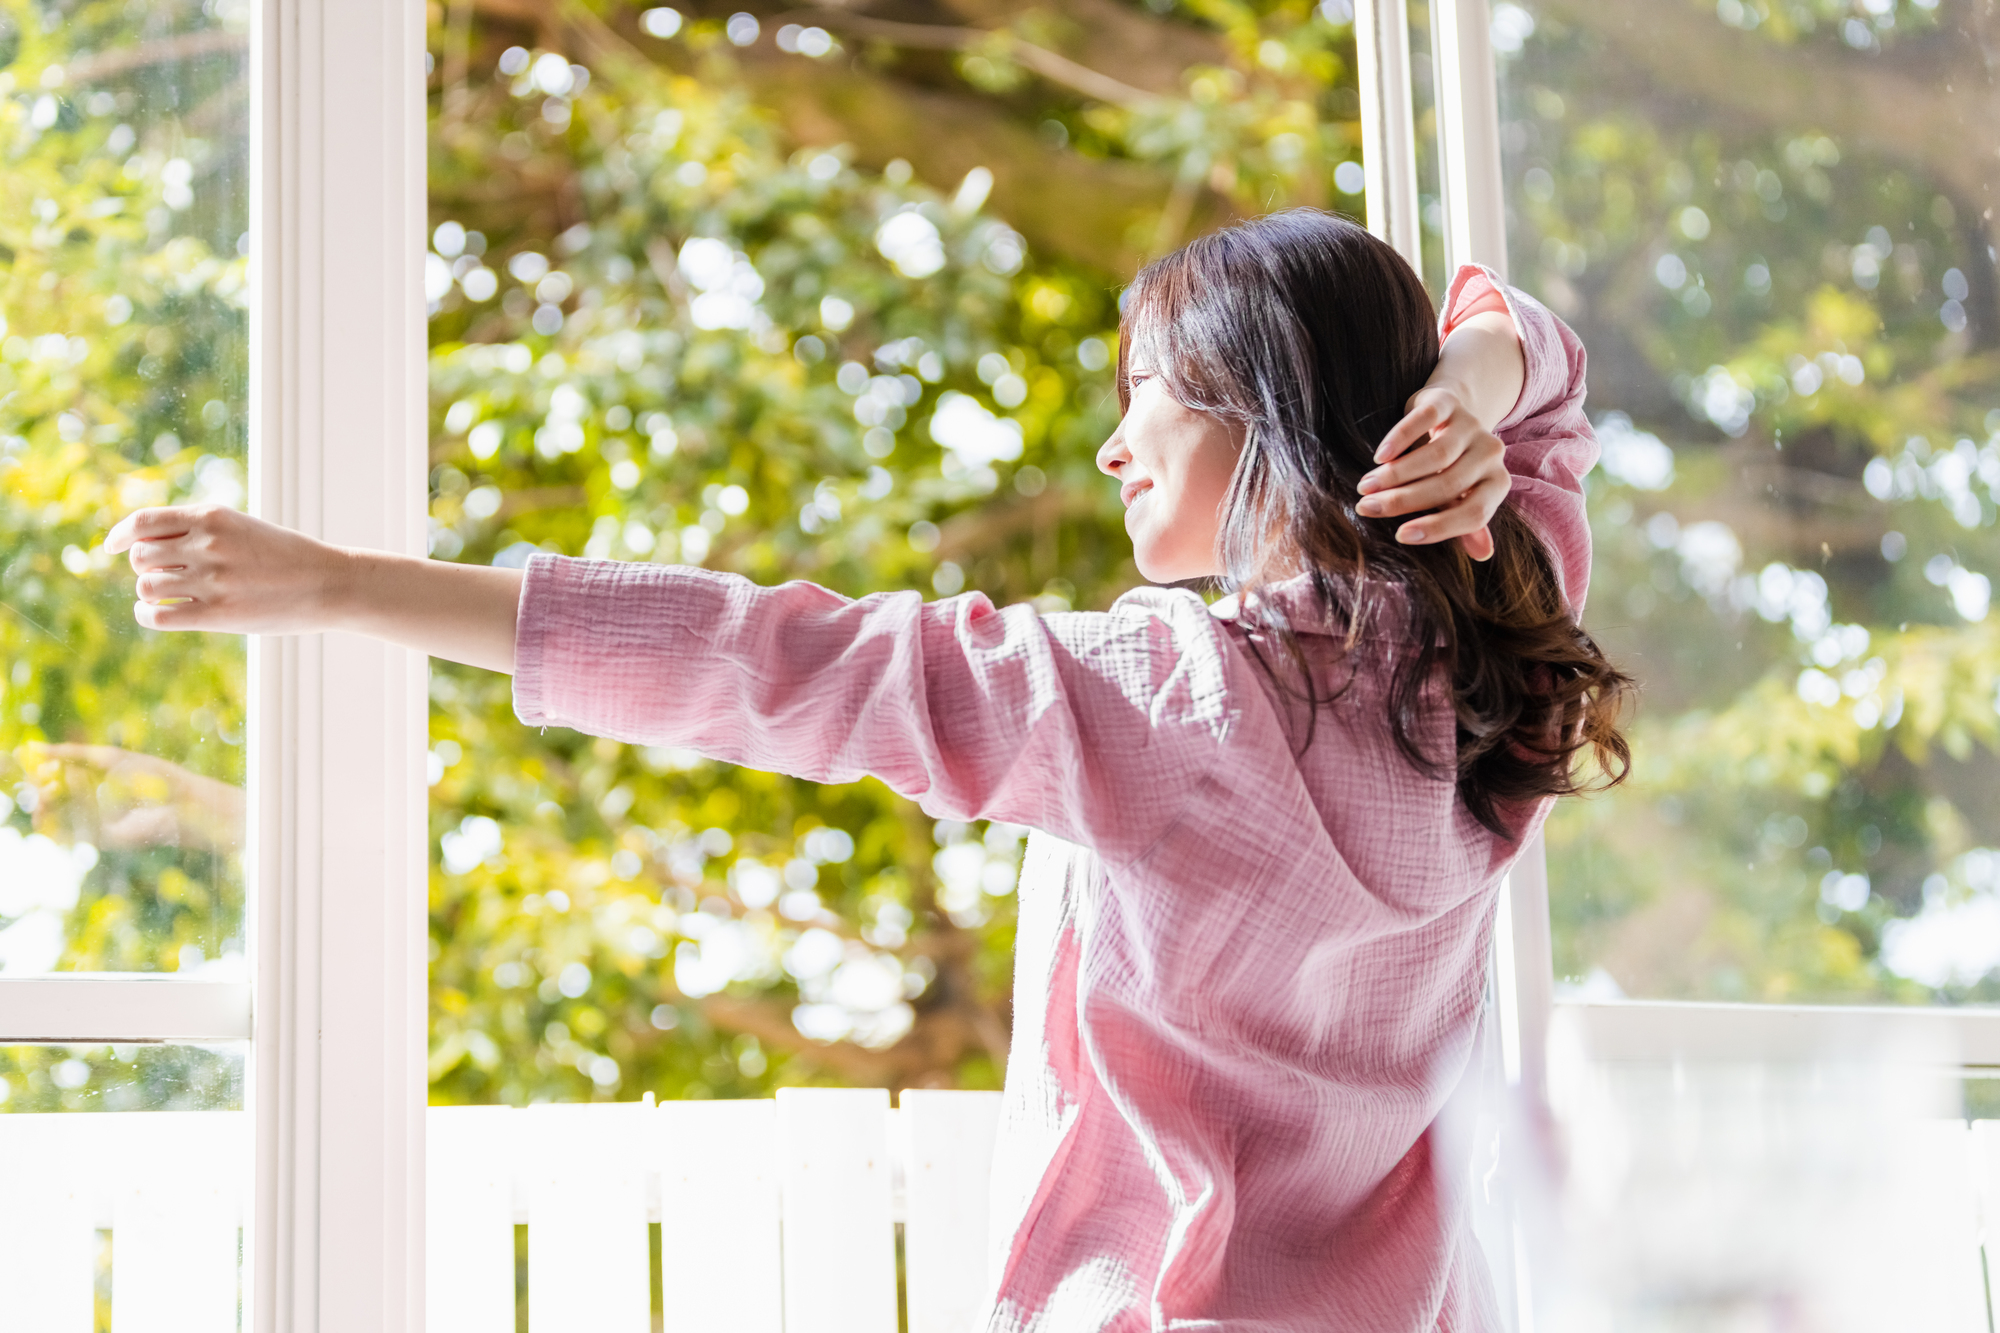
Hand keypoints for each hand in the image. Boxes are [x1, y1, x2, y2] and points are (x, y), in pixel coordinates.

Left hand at [104, 505, 347, 633]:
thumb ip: (199, 530)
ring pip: (147, 586)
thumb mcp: (242, 528)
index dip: (120, 534)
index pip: (144, 521)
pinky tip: (158, 614)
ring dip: (151, 592)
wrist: (330, 584)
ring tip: (171, 596)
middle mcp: (209, 545)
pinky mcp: (218, 614)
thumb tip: (143, 543)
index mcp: (213, 517)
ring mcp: (213, 580)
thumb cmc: (287, 557)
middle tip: (166, 575)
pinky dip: (148, 615)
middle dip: (145, 566)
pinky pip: (157, 615)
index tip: (112, 546)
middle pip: (141, 556)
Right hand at [1354, 382, 1509, 560]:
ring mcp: (1471, 425)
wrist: (1453, 412)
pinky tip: (1379, 456)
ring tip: (1365, 487)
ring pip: (1435, 456)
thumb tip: (1483, 555)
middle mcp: (1491, 454)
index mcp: (1497, 484)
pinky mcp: (1448, 402)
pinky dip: (1400, 438)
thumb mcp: (1461, 495)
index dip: (1438, 528)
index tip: (1401, 536)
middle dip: (1403, 500)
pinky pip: (1424, 420)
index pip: (1473, 514)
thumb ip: (1467, 523)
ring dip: (1395, 475)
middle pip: (1447, 485)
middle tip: (1366, 508)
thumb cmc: (1452, 466)